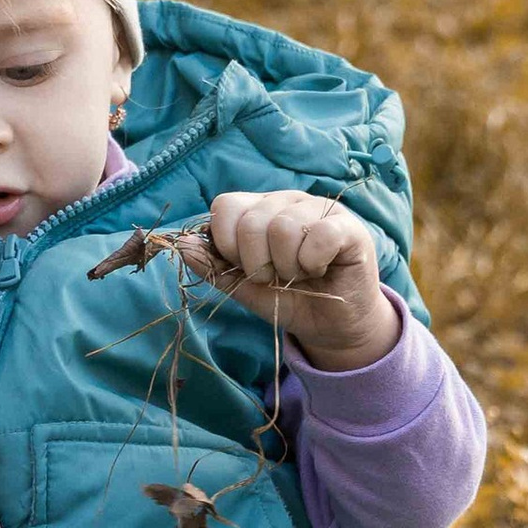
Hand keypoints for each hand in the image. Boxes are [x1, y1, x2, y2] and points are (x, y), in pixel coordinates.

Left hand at [207, 189, 400, 371]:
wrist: (332, 325)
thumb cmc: (289, 299)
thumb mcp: (245, 288)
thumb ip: (214, 268)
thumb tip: (180, 246)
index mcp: (258, 210)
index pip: (225, 205)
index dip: (226, 243)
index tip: (244, 268)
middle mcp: (286, 201)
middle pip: (251, 221)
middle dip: (257, 264)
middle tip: (276, 278)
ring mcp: (318, 209)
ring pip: (283, 228)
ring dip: (287, 267)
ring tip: (300, 275)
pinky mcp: (347, 226)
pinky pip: (318, 236)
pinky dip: (313, 263)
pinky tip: (321, 269)